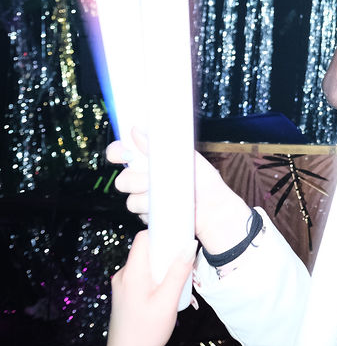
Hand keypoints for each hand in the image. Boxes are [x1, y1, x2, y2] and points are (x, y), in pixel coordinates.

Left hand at [103, 230, 194, 345]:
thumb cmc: (145, 332)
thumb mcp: (168, 301)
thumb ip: (178, 272)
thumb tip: (189, 246)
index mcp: (132, 273)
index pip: (143, 238)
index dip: (161, 232)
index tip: (178, 234)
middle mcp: (123, 276)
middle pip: (146, 250)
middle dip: (166, 252)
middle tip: (182, 262)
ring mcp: (122, 285)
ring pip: (145, 264)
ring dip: (162, 267)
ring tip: (177, 280)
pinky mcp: (124, 294)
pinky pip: (142, 275)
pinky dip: (156, 277)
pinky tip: (167, 291)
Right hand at [106, 128, 251, 253]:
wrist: (212, 205)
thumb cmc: (200, 177)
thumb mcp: (182, 155)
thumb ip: (159, 143)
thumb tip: (136, 129)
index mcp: (148, 159)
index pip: (121, 152)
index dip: (116, 152)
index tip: (122, 153)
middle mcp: (142, 178)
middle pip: (122, 179)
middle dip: (136, 180)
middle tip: (153, 180)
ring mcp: (143, 198)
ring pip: (131, 199)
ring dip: (148, 198)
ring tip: (170, 194)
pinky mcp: (148, 215)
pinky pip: (141, 216)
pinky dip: (154, 211)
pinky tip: (168, 207)